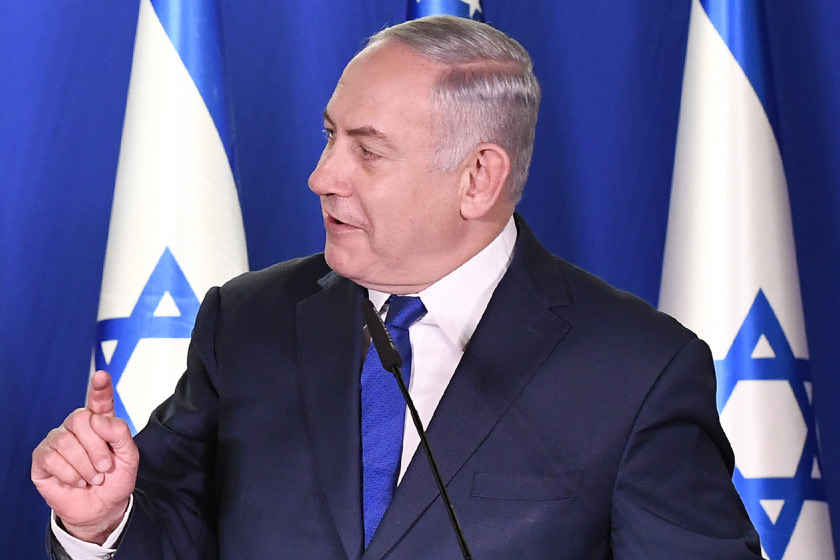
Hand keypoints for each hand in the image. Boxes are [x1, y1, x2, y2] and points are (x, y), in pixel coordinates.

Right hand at [31, 370, 138, 543]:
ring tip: (93, 478)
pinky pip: (52, 458)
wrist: (102, 509)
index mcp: (100, 423)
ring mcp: (57, 441)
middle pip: (81, 419)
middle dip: (96, 448)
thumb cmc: (115, 480)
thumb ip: (120, 435)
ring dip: (85, 466)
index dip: (100, 388)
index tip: (102, 376)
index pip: (99, 401)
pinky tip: (76, 481)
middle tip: (105, 468)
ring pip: (66, 441)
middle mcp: (76, 428)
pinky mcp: (42, 459)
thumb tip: (98, 419)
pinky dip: (70, 474)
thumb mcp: (129, 458)